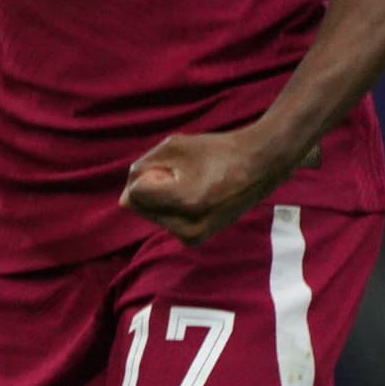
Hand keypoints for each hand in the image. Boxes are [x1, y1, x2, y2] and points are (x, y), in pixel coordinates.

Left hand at [120, 124, 297, 244]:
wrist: (261, 165)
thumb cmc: (216, 150)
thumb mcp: (172, 147)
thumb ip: (140, 169)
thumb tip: (123, 202)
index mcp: (186, 203)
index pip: (134, 194)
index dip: (149, 174)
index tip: (176, 167)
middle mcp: (190, 227)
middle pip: (140, 206)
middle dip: (152, 187)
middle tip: (187, 175)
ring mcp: (194, 236)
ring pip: (151, 214)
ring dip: (161, 197)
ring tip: (195, 185)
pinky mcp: (197, 239)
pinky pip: (164, 220)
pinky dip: (170, 206)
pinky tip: (196, 196)